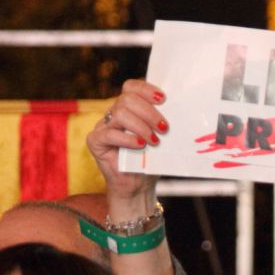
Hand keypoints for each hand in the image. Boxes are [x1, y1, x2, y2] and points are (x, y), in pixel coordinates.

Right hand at [87, 79, 167, 209]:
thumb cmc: (150, 162)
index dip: (146, 89)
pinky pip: (109, 134)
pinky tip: (140, 146)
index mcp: (128, 109)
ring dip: (141, 126)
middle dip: (149, 112)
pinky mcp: (95, 142)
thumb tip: (179, 111)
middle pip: (127, 99)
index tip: (164, 99)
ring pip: (120, 113)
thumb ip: (162, 123)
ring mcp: (103, 127)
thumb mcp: (161, 139)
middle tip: (164, 128)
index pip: (131, 87)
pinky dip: (127, 139)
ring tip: (154, 141)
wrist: (138, 187)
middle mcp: (113, 114)